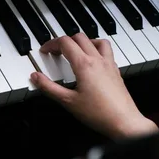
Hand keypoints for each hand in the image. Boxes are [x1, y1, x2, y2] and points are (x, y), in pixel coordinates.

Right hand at [30, 33, 158, 138]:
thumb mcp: (67, 101)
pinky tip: (92, 61)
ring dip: (82, 41)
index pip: (65, 43)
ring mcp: (109, 64)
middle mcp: (98, 60)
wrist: (123, 121)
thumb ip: (49, 87)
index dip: (51, 44)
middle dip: (64, 41)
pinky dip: (96, 49)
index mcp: (84, 64)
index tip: (45, 51)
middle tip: (55, 51)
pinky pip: (106, 51)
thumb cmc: (98, 113)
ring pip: (96, 40)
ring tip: (74, 51)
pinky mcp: (115, 71)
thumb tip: (35, 77)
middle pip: (79, 37)